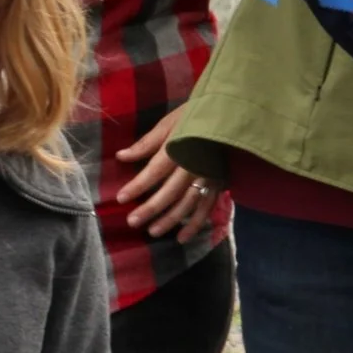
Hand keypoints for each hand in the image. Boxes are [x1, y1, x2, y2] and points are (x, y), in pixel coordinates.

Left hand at [115, 109, 222, 241]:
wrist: (231, 114)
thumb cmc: (195, 115)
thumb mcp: (169, 123)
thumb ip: (147, 143)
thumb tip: (122, 156)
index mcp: (180, 149)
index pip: (155, 171)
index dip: (138, 186)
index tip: (121, 199)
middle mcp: (195, 166)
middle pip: (170, 192)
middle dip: (151, 208)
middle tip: (132, 222)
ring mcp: (209, 177)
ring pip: (188, 204)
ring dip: (171, 220)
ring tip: (153, 232)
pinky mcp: (219, 184)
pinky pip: (206, 208)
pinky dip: (195, 224)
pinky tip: (182, 238)